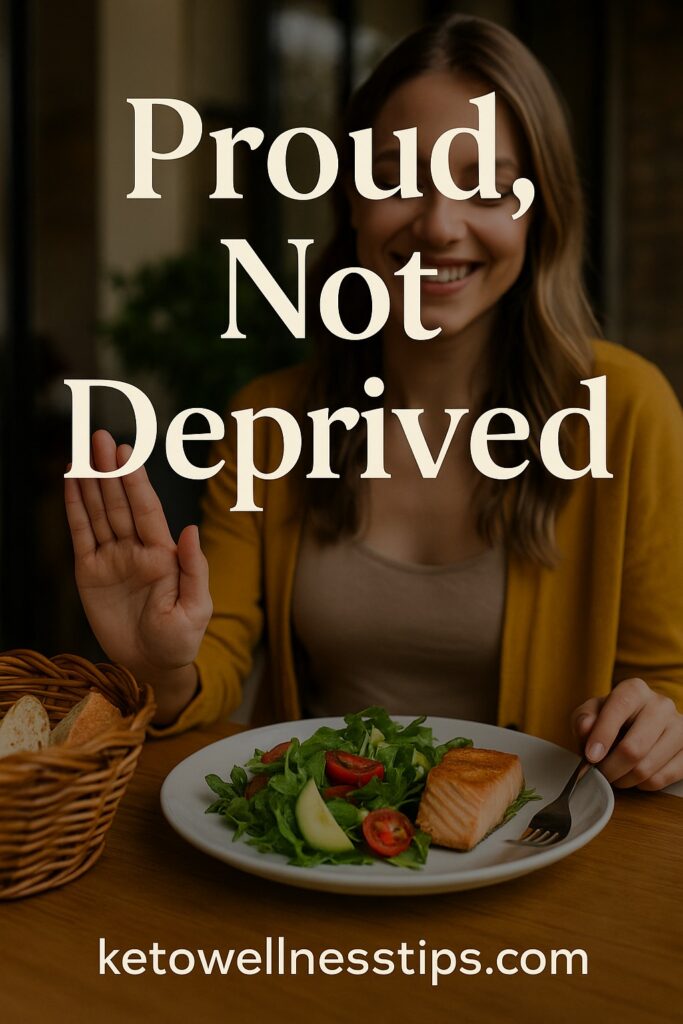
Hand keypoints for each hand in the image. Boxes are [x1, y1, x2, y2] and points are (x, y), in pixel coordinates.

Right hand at [64, 430, 211, 684]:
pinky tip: (71, 481)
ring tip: (81, 452)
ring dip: (90, 482)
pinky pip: (81, 534)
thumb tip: (190, 529)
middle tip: (100, 437)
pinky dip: (74, 508)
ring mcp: (112, 558)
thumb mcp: (196, 608)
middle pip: (119, 502)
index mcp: (163, 553)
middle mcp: (136, 548)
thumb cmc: (181, 639)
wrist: (152, 665)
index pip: (146, 509)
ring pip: (98, 512)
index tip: (126, 454)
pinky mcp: (90, 572)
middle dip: (109, 471)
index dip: (135, 481)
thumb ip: (194, 568)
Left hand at [571, 678, 682, 789]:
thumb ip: (584, 718)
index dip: (602, 736)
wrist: (639, 723)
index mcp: (635, 689)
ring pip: (647, 768)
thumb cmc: (611, 718)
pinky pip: (661, 779)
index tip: (590, 757)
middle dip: (610, 768)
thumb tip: (586, 728)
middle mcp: (661, 705)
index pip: (619, 709)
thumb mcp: (592, 712)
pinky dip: (642, 784)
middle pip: (634, 748)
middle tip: (599, 773)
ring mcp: (679, 728)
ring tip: (615, 774)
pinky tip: (634, 776)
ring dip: (624, 779)